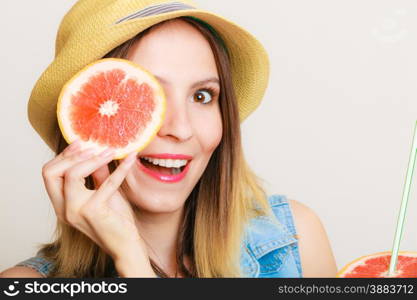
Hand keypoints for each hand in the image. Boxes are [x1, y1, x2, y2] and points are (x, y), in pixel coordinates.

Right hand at [41, 140, 148, 263]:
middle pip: (51, 172)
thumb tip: (96, 150)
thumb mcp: (103, 192)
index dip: (63, 156)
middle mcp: (64, 209)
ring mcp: (77, 211)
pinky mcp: (94, 211)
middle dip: (71, 154)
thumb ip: (96, 174)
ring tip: (110, 151)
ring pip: (72, 174)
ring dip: (92, 158)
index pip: (49, 174)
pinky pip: (107, 182)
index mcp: (61, 205)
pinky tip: (131, 158)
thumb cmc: (115, 220)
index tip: (80, 143)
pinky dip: (120, 168)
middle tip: (92, 145)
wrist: (126, 245)